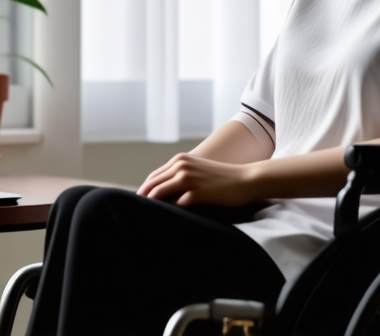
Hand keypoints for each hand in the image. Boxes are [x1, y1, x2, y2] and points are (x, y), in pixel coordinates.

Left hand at [136, 153, 258, 206]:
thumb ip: (181, 177)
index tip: (137, 203)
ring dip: (150, 205)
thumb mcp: (198, 171)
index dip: (144, 190)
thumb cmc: (223, 178)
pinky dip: (169, 211)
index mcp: (180, 160)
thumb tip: (165, 194)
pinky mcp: (198, 192)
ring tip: (144, 218)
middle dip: (142, 198)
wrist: (246, 179)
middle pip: (152, 184)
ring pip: (159, 192)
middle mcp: (181, 166)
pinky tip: (166, 220)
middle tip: (134, 214)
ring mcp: (189, 178)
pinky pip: (177, 203)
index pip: (153, 176)